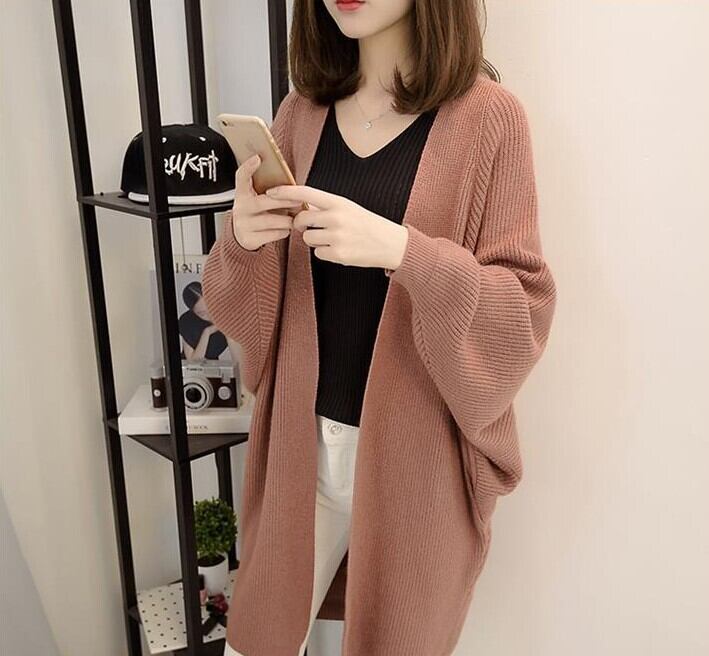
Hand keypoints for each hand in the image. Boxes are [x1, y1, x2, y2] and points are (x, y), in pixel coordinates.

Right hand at [231, 154, 302, 250]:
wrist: (243, 237)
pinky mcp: (249, 239)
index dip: (248, 167)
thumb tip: (291, 184)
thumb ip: (269, 191)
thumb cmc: (257, 214)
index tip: (258, 158)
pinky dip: (283, 231)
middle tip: (298, 201)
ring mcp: (243, 224)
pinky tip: (285, 229)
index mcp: (242, 194)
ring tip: (294, 218)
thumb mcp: (257, 199)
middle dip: (284, 201)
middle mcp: (240, 208)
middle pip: (263, 202)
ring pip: (270, 220)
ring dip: (286, 220)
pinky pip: (272, 234)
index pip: (241, 177)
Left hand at [265, 184, 408, 269]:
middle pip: (301, 220)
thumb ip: (326, 206)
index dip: (285, 192)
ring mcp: (337, 237)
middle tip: (309, 227)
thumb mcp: (349, 208)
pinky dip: (325, 253)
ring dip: (314, 240)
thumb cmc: (368, 224)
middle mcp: (336, 217)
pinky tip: (340, 249)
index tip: (270, 192)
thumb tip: (302, 207)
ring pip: (307, 239)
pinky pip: (318, 253)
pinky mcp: (338, 254)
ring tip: (333, 239)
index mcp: (338, 202)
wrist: (391, 244)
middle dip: (301, 225)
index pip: (305, 193)